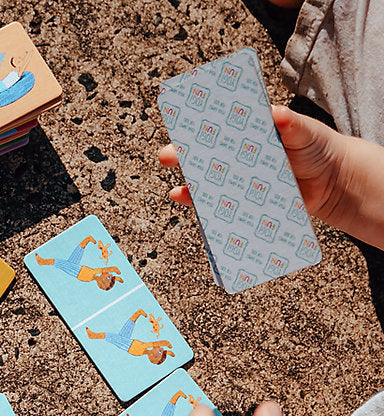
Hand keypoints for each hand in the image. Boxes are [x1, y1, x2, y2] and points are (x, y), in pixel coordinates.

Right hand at [160, 106, 383, 248]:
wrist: (333, 183)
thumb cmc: (318, 148)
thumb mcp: (305, 131)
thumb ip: (291, 124)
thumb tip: (277, 114)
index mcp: (248, 135)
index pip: (219, 128)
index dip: (198, 127)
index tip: (180, 124)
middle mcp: (239, 159)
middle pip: (205, 157)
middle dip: (184, 157)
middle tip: (168, 156)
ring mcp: (240, 182)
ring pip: (209, 185)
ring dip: (191, 189)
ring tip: (178, 193)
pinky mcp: (246, 204)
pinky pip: (223, 208)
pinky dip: (208, 211)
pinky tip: (200, 214)